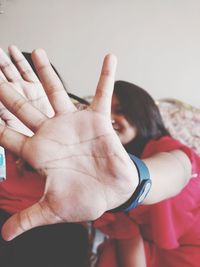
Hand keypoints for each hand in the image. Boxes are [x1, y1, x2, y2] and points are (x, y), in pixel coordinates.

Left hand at [0, 49, 137, 240]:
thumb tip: (4, 237)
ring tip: (36, 50)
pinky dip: (106, 77)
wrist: (111, 191)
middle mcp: (52, 132)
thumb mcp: (52, 209)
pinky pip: (101, 94)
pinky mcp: (96, 120)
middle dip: (7, 86)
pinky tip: (109, 58)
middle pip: (24, 105)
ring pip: (56, 92)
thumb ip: (28, 218)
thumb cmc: (83, 199)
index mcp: (38, 152)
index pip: (6, 133)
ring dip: (47, 72)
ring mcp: (73, 123)